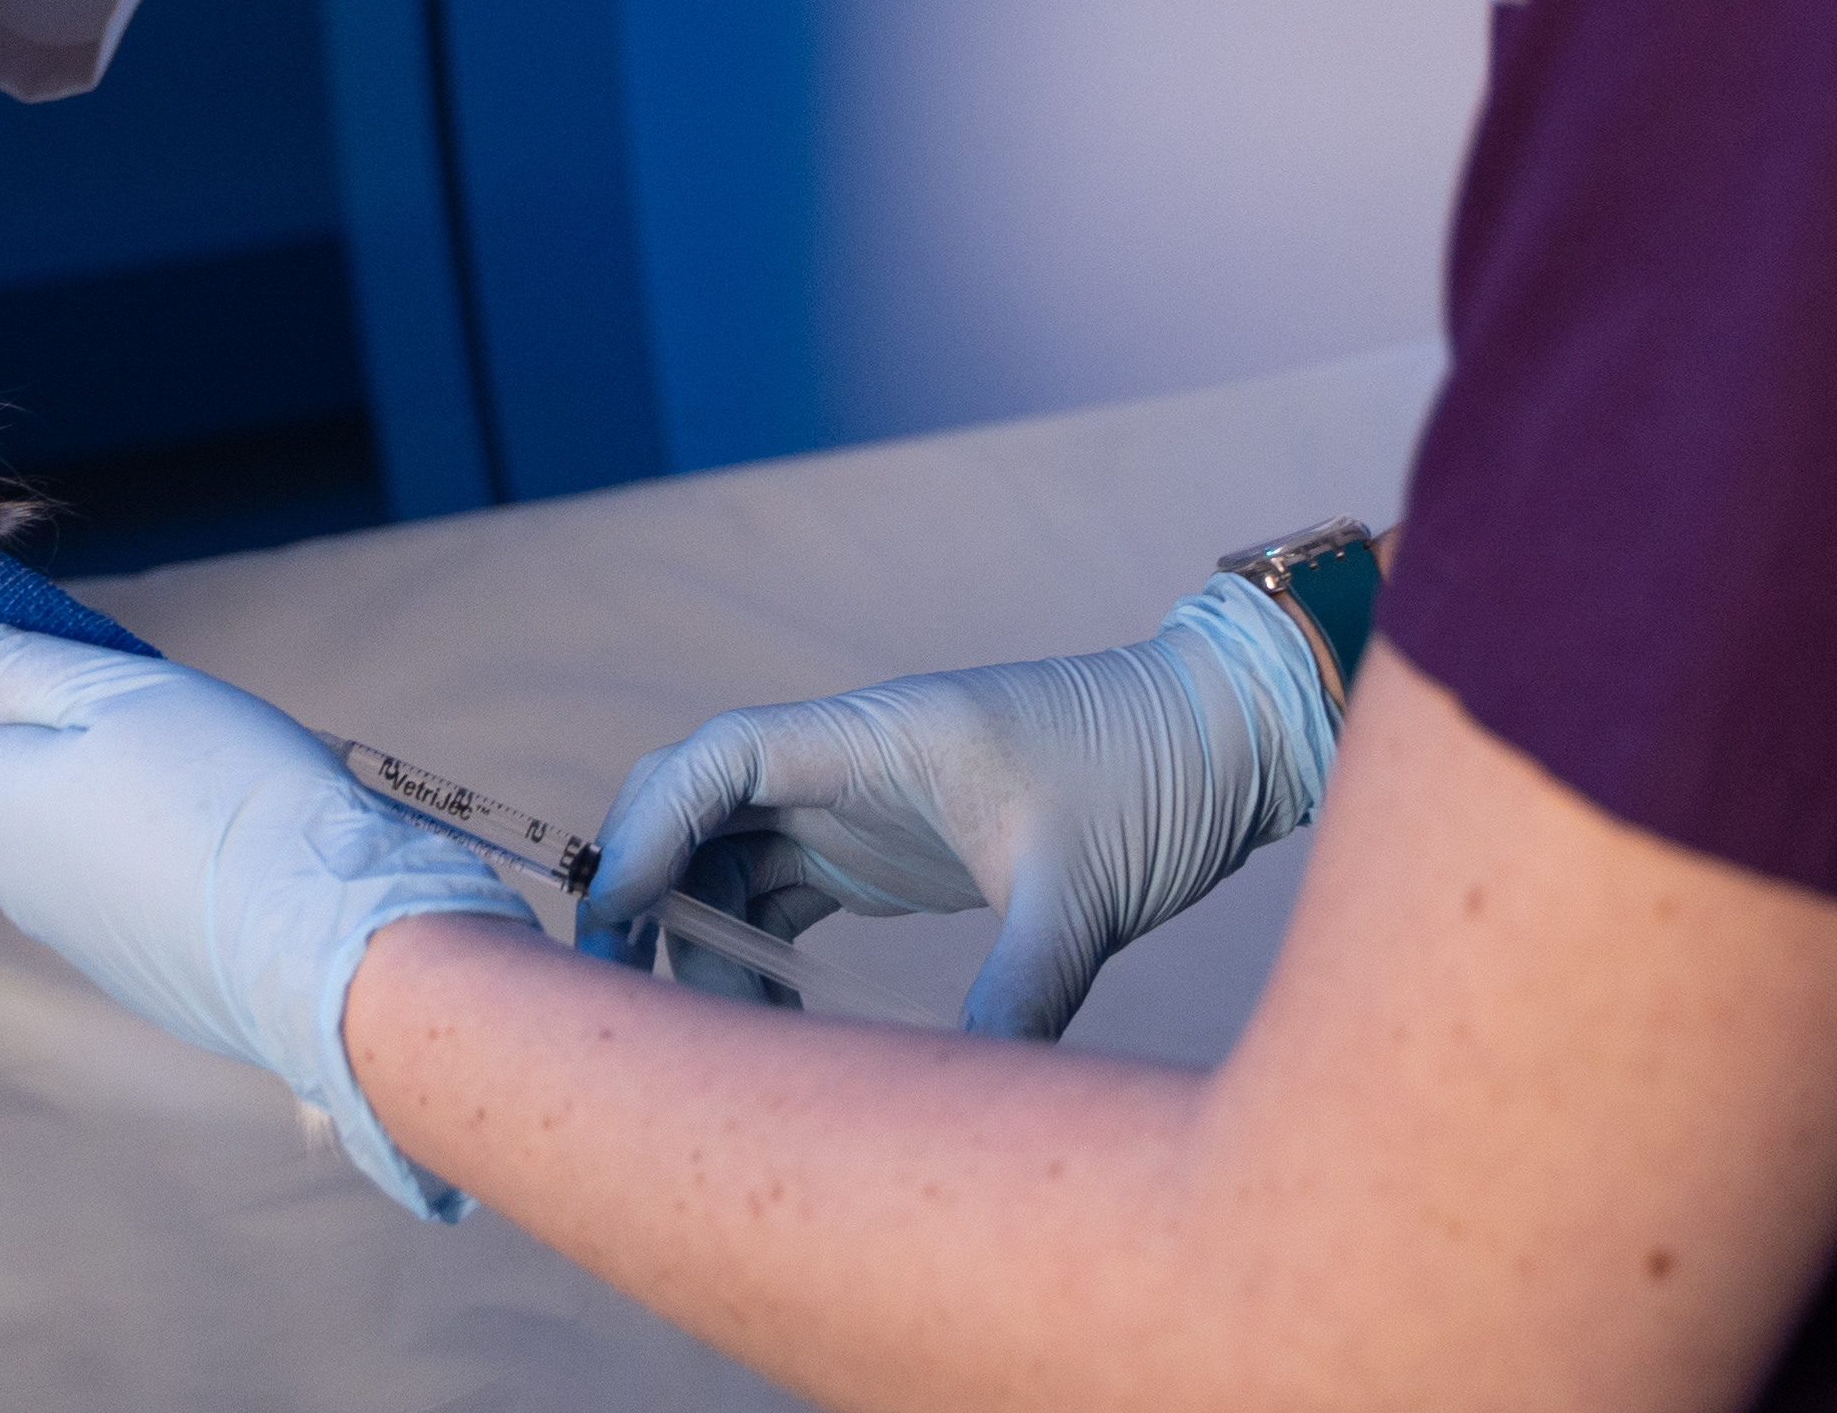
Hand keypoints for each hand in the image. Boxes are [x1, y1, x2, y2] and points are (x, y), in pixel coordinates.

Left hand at [0, 609, 539, 1218]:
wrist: (328, 945)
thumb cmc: (222, 795)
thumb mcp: (108, 692)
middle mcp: (1, 879)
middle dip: (7, 719)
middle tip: (103, 670)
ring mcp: (63, 930)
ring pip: (33, 832)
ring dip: (69, 775)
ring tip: (168, 733)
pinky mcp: (126, 961)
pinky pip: (92, 878)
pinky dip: (119, 833)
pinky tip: (197, 809)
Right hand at [582, 580, 1337, 1040]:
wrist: (1218, 742)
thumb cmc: (1152, 777)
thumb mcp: (1086, 892)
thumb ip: (1023, 988)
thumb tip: (966, 1099)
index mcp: (879, 736)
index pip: (722, 759)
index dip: (652, 828)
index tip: (619, 916)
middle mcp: (848, 762)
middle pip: (696, 811)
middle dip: (644, 892)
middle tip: (617, 999)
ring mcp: (860, 807)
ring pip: (728, 866)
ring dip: (700, 944)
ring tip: (713, 1050)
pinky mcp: (884, 854)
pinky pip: (779, 900)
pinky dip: (752, 960)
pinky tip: (766, 1036)